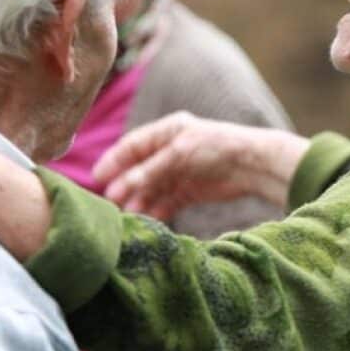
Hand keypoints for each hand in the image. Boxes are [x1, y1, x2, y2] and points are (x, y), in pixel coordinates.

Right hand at [93, 111, 308, 220]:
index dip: (114, 161)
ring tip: (128, 214)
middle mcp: (171, 151)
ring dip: (139, 200)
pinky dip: (157, 210)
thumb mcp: (179, 154)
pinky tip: (148, 219)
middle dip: (125, 185)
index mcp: (167, 131)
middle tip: (110, 202)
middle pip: (139, 170)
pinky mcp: (190, 191)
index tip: (97, 178)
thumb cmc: (217, 147)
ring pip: (151, 189)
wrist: (252, 165)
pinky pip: (167, 202)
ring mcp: (180, 172)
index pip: (132, 146)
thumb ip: (150, 170)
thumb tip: (121, 187)